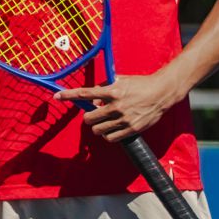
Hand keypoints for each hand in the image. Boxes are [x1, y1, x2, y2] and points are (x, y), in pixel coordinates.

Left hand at [56, 70, 182, 140]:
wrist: (161, 93)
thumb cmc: (140, 85)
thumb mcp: (121, 81)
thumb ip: (105, 87)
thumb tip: (93, 97)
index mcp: (112, 91)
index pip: (84, 93)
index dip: (68, 95)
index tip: (56, 96)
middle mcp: (116, 106)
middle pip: (88, 118)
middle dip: (88, 117)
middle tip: (94, 114)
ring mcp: (123, 119)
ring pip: (98, 130)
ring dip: (97, 127)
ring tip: (104, 122)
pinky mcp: (131, 129)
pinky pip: (110, 138)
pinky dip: (107, 135)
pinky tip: (112, 129)